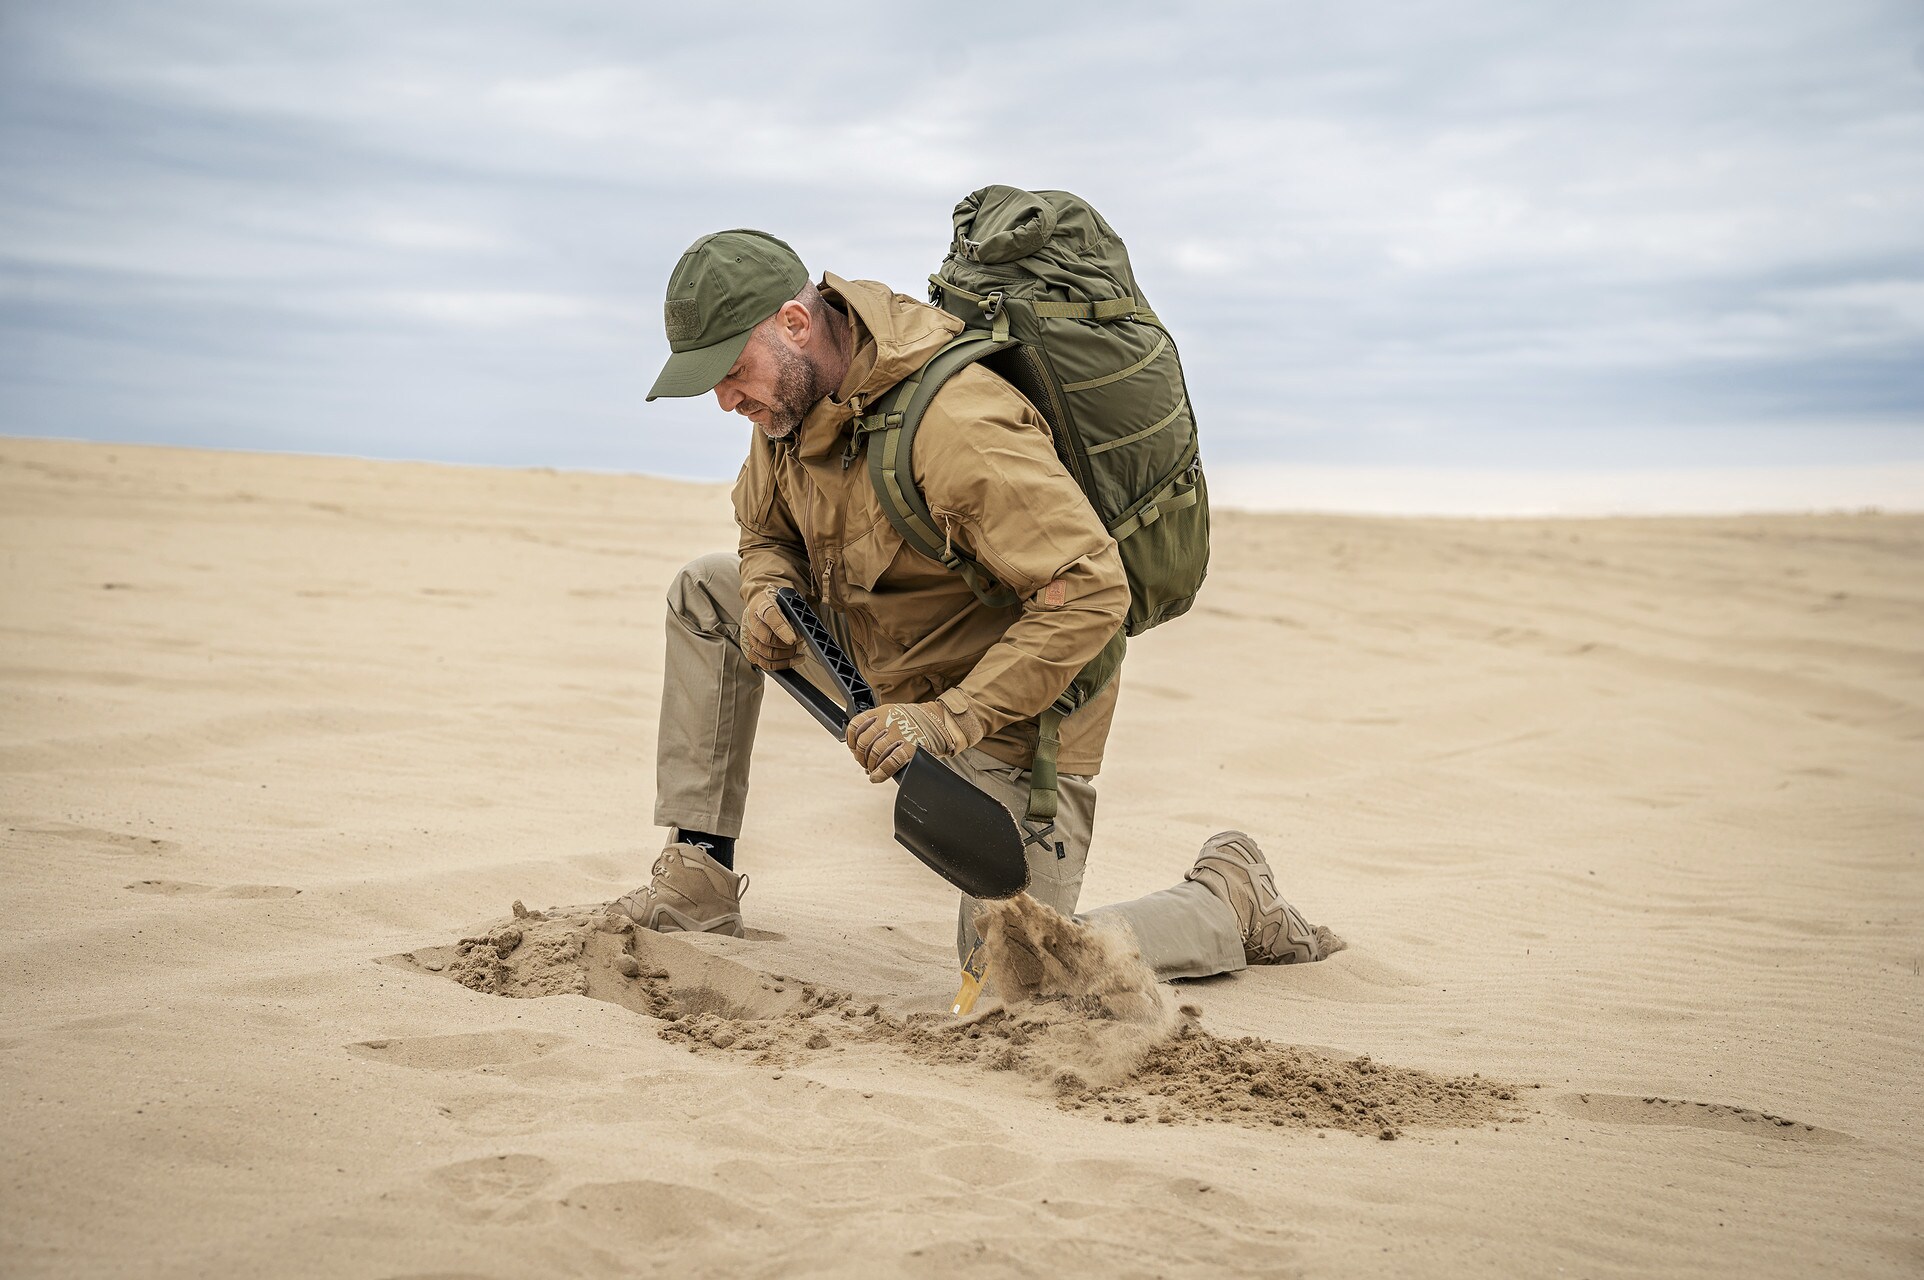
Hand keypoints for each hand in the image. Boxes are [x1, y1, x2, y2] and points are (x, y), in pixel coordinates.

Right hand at [741, 586, 800, 669]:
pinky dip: (782, 664)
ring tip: (798, 649)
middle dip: (788, 644)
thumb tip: (804, 628)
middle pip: (767, 639)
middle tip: (800, 641)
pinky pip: (766, 663)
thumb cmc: (777, 603)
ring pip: (767, 653)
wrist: (760, 605)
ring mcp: (750, 637)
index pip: (770, 615)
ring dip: (786, 655)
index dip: (782, 629)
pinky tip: (794, 659)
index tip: (793, 639)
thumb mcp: (787, 600)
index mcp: (762, 604)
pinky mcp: (751, 650)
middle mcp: (752, 621)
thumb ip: (794, 612)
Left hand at [845, 699, 984, 782]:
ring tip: (872, 770)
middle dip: (860, 756)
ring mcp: (899, 735)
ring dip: (870, 766)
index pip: (856, 725)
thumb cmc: (916, 721)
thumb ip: (878, 723)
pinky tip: (877, 777)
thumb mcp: (894, 713)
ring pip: (874, 754)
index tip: (853, 748)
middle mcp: (888, 721)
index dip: (850, 739)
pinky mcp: (910, 748)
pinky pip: (889, 763)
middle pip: (863, 742)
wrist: (941, 721)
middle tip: (864, 763)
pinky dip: (880, 773)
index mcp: (883, 711)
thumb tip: (861, 745)